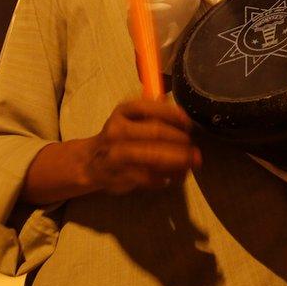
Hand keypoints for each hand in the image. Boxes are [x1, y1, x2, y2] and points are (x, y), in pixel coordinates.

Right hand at [85, 99, 201, 194]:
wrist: (91, 162)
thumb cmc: (119, 136)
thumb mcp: (130, 117)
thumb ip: (154, 111)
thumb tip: (181, 113)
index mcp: (123, 111)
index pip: (150, 108)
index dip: (174, 115)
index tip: (188, 124)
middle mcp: (117, 130)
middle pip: (156, 133)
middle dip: (181, 141)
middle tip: (195, 149)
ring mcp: (117, 154)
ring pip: (154, 156)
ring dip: (178, 161)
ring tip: (191, 164)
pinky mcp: (120, 176)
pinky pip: (150, 177)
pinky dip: (166, 177)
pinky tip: (174, 176)